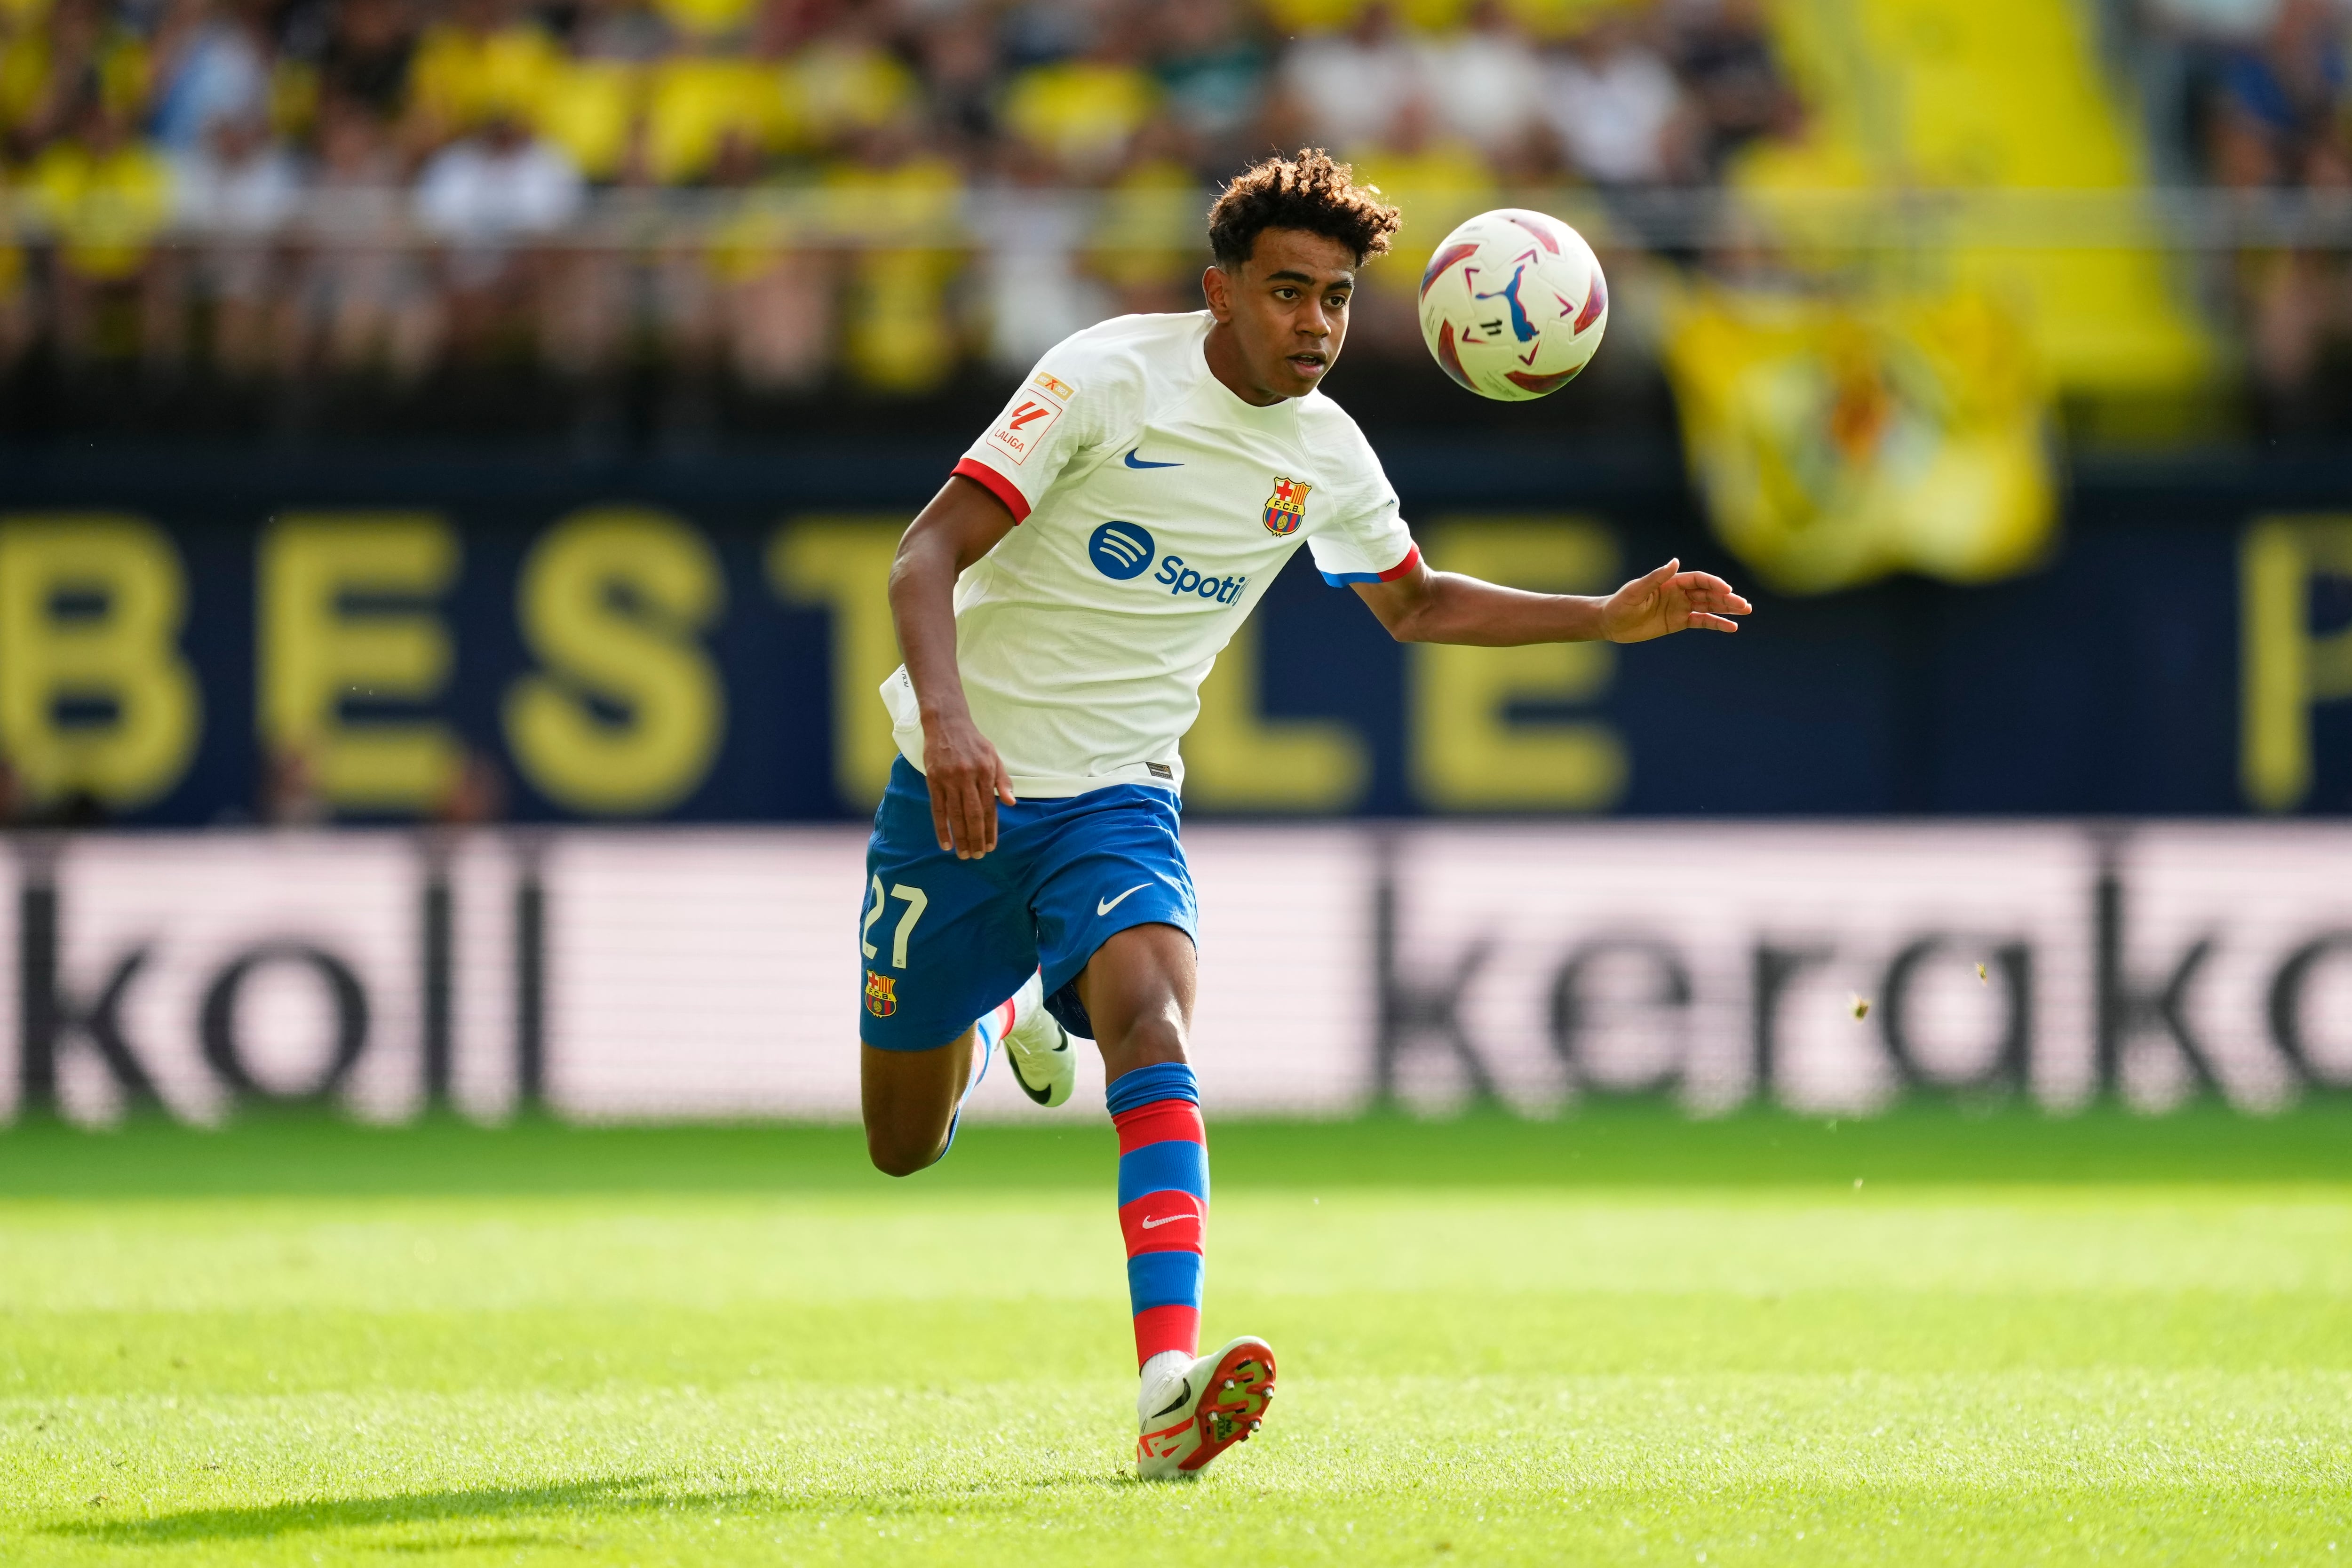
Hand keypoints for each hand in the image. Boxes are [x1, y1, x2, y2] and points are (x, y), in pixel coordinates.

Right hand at [922, 709, 1016, 858]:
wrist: (947, 723)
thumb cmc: (974, 742)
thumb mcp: (993, 756)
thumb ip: (1002, 780)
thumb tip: (1011, 803)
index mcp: (985, 772)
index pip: (989, 807)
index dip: (991, 829)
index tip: (991, 846)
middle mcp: (967, 777)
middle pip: (973, 814)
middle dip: (976, 838)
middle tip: (978, 856)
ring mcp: (948, 779)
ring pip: (955, 815)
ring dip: (960, 837)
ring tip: (963, 854)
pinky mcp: (933, 780)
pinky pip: (937, 809)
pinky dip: (941, 828)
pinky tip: (945, 843)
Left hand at [1601, 558, 1750, 643]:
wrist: (1610, 623)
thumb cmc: (1620, 603)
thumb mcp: (1636, 590)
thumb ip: (1656, 577)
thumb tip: (1675, 561)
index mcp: (1671, 582)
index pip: (1699, 580)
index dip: (1713, 584)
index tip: (1726, 590)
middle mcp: (1679, 593)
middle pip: (1709, 593)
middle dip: (1727, 598)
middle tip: (1744, 605)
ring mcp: (1681, 607)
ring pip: (1709, 606)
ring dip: (1727, 608)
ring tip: (1745, 611)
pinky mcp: (1679, 622)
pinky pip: (1702, 621)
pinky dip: (1716, 623)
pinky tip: (1732, 627)